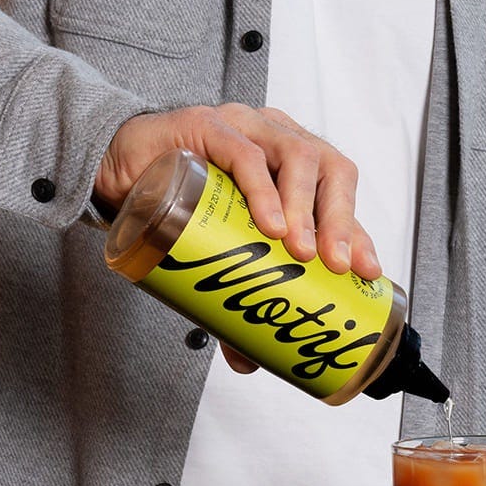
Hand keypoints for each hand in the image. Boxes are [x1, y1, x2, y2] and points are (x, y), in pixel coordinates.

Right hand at [94, 104, 381, 374]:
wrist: (118, 167)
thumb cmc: (179, 200)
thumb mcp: (218, 245)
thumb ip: (235, 292)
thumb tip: (248, 360)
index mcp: (292, 162)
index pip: (339, 193)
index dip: (357, 231)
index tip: (367, 272)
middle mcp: (278, 137)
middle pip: (330, 170)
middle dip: (340, 221)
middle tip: (337, 266)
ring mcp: (247, 126)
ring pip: (298, 156)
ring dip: (307, 208)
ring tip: (301, 252)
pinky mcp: (209, 125)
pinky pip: (245, 154)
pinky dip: (263, 190)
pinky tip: (270, 224)